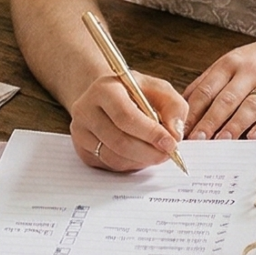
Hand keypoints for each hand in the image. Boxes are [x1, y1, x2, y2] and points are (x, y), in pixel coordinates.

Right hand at [69, 72, 186, 172]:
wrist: (107, 97)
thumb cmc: (135, 93)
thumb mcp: (159, 89)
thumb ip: (174, 107)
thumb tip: (174, 134)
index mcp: (104, 89)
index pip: (125, 116)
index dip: (150, 133)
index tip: (171, 143)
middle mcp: (86, 110)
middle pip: (119, 141)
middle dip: (149, 152)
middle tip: (168, 154)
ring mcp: (80, 131)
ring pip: (114, 157)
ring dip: (141, 160)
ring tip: (157, 154)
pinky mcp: (82, 149)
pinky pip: (109, 165)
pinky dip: (130, 165)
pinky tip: (141, 155)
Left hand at [181, 32, 255, 141]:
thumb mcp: (233, 61)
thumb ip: (209, 81)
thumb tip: (183, 104)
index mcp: (230, 63)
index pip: (206, 90)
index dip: (193, 112)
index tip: (181, 131)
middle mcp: (249, 72)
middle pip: (225, 100)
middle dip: (209, 122)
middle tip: (197, 142)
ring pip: (250, 106)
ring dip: (234, 125)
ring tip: (221, 141)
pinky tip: (254, 137)